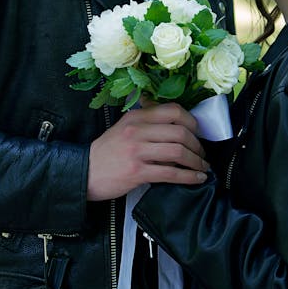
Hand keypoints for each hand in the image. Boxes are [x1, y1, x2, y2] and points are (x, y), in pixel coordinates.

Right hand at [87, 102, 208, 200]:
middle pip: (180, 132)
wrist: (85, 172)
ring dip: (196, 160)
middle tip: (202, 153)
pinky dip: (189, 176)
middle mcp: (137, 130)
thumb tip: (175, 119)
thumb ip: (147, 120)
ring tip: (202, 166)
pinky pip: (170, 173)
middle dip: (197, 144)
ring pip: (178, 151)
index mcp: (136, 116)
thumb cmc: (108, 151)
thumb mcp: (124, 126)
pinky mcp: (137, 172)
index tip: (198, 132)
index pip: (173, 110)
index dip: (192, 121)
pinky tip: (197, 178)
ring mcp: (136, 151)